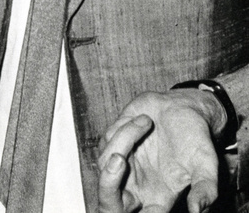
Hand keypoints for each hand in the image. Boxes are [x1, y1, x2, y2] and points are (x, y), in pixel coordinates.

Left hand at [97, 90, 222, 212]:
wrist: (183, 108)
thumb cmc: (196, 140)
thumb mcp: (205, 164)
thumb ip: (204, 188)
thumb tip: (197, 210)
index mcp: (157, 200)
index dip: (134, 212)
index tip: (136, 198)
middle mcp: (135, 187)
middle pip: (108, 202)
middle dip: (107, 184)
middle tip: (119, 160)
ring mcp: (122, 166)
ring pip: (105, 163)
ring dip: (124, 139)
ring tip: (148, 122)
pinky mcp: (112, 144)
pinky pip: (107, 140)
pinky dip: (124, 128)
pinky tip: (142, 119)